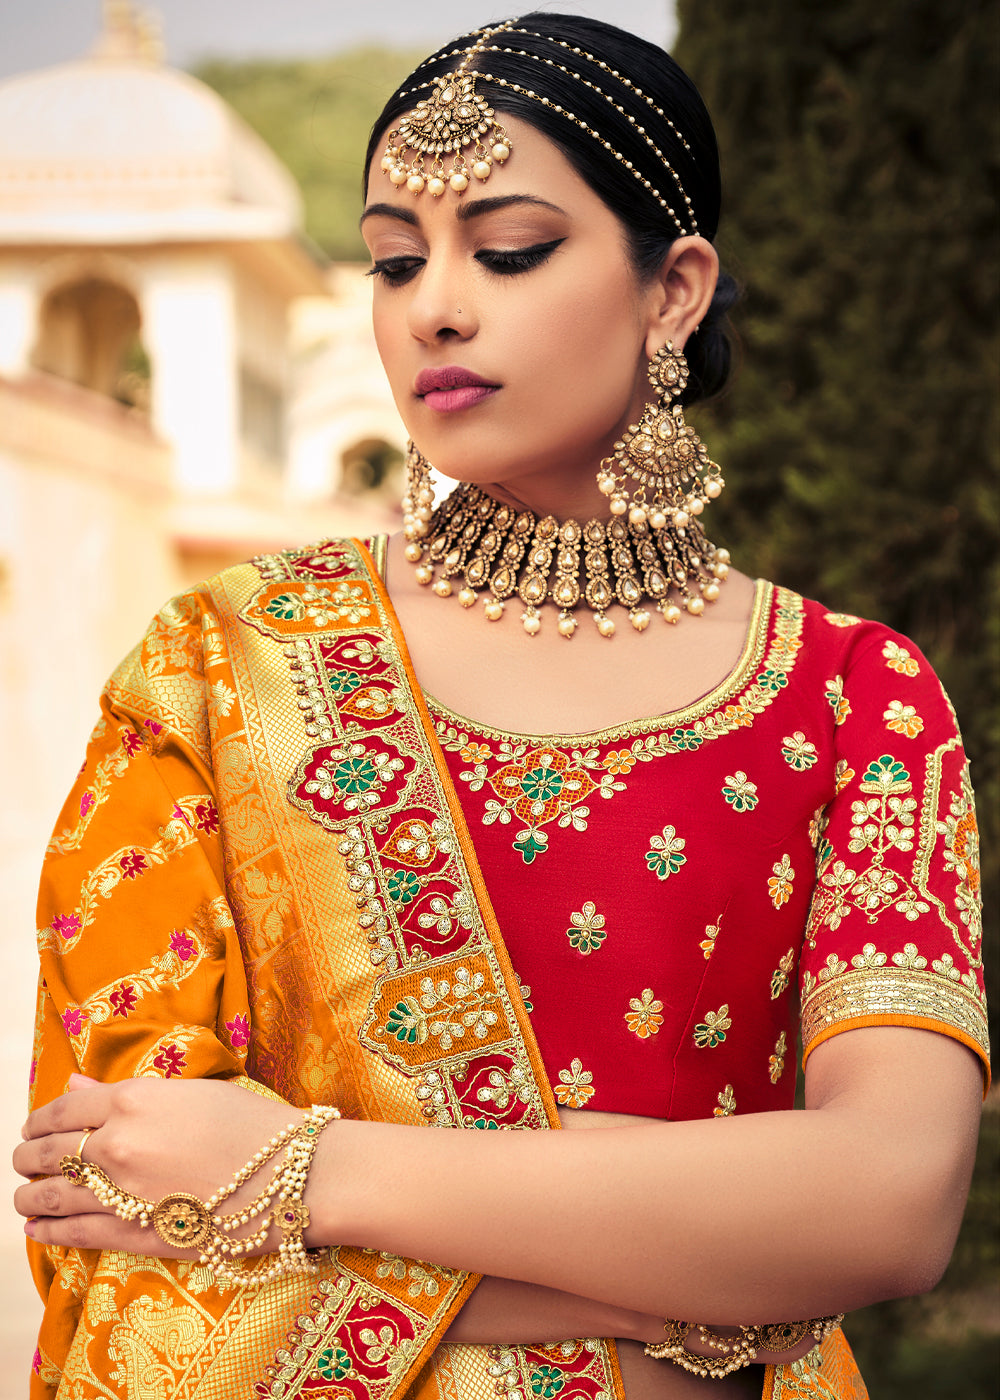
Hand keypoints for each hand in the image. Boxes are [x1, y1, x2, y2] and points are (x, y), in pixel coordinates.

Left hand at [13, 1074, 311, 1256]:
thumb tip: (75, 1087)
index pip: (63, 1109)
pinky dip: (47, 1232)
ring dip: (29, 1195)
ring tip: (24, 1196)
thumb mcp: (190, 1094)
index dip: (40, 1119)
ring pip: (50, 1195)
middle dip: (29, 1156)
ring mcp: (121, 1192)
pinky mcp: (131, 1234)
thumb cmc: (251, 1124)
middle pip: (47, 1152)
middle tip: (26, 1160)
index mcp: (134, 1100)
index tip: (35, 1126)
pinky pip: (72, 1234)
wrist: (290, 1177)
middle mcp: (117, 1143)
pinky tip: (36, 1229)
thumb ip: (125, 1093)